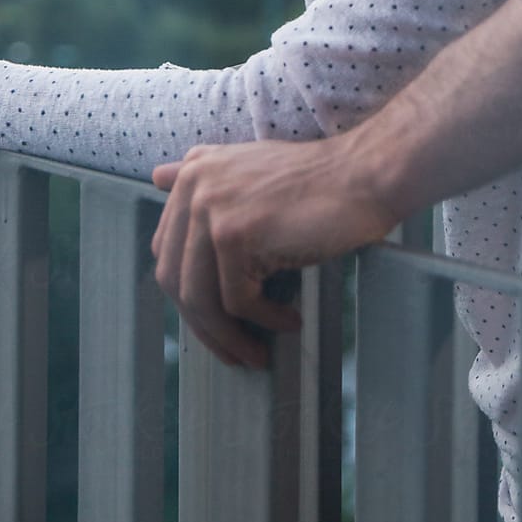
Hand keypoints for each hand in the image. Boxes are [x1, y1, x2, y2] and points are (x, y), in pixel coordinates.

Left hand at [150, 132, 398, 368]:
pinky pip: (238, 301)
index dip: (189, 296)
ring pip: (202, 297)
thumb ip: (203, 175)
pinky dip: (264, 321)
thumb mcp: (249, 168)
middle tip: (234, 351)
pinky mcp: (234, 233)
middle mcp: (195, 184)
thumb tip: (158, 176)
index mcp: (194, 170)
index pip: (168, 251)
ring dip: (229, 336)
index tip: (217, 320)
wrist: (363, 174)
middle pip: (177, 279)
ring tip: (256, 353)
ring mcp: (211, 207)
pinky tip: (289, 320)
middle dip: (203, 326)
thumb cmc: (317, 181)